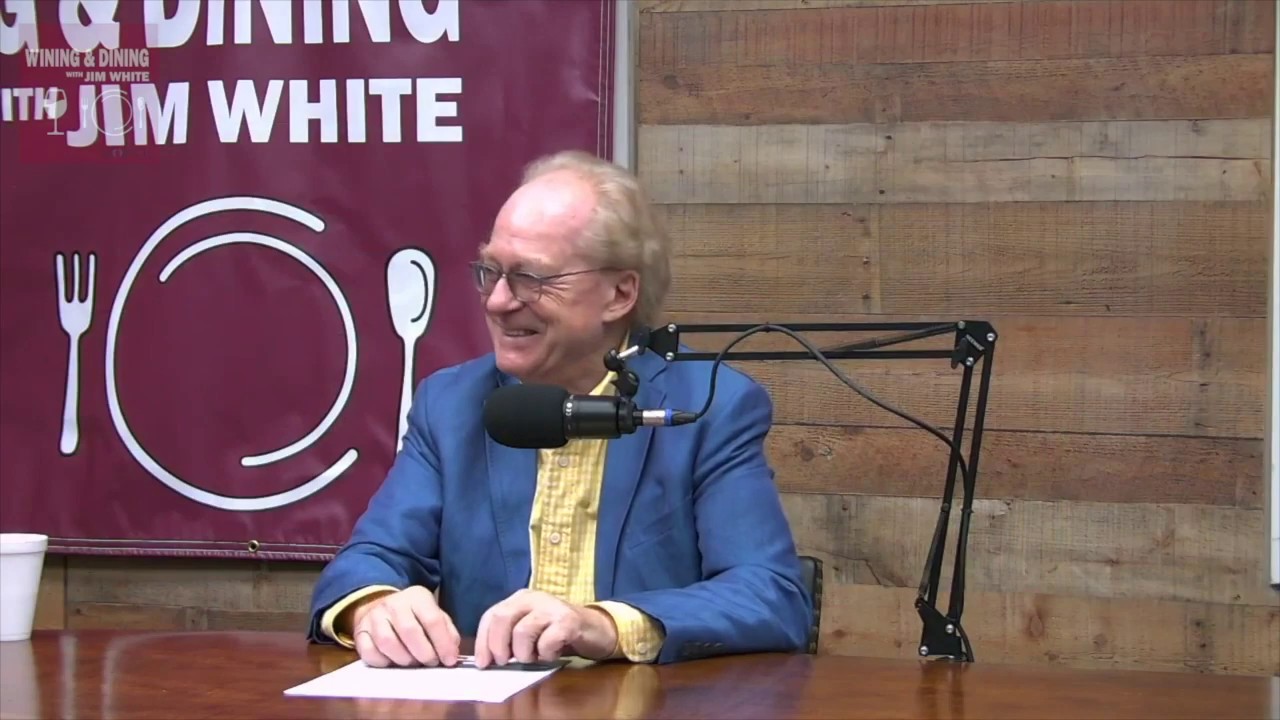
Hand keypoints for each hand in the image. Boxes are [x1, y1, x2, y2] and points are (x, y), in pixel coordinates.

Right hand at [351, 586, 460, 667]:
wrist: (379, 605)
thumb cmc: (414, 616)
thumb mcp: (433, 615)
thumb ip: (446, 632)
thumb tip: (451, 655)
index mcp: (417, 597)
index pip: (432, 620)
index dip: (443, 643)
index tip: (449, 660)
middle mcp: (393, 604)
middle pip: (409, 631)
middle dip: (424, 653)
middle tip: (431, 663)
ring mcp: (374, 617)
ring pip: (387, 642)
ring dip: (404, 659)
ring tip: (413, 663)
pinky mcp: (360, 632)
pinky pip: (369, 653)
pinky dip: (383, 663)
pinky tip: (393, 662)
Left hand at [473, 589, 617, 667]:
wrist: (594, 629)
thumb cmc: (556, 633)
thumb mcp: (530, 631)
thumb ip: (509, 638)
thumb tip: (486, 660)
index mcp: (520, 599)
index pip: (491, 616)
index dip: (483, 641)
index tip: (483, 664)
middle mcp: (534, 597)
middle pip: (502, 618)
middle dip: (498, 645)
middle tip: (504, 663)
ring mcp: (552, 607)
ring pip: (522, 631)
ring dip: (523, 653)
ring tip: (533, 658)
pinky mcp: (568, 620)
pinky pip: (547, 641)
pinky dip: (545, 654)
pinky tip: (552, 654)